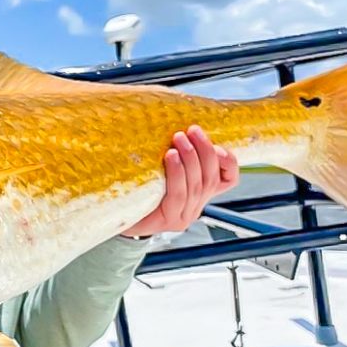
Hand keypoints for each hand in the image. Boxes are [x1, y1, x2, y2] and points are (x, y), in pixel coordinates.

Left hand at [122, 125, 238, 236]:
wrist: (117, 216)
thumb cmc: (139, 189)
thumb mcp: (161, 168)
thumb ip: (175, 154)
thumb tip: (180, 126)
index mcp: (199, 194)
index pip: (228, 180)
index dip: (229, 162)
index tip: (217, 144)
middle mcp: (195, 206)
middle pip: (210, 178)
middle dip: (204, 150)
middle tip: (192, 131)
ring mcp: (183, 216)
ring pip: (197, 185)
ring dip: (191, 158)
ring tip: (180, 138)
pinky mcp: (168, 220)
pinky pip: (178, 194)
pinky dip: (177, 173)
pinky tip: (171, 157)